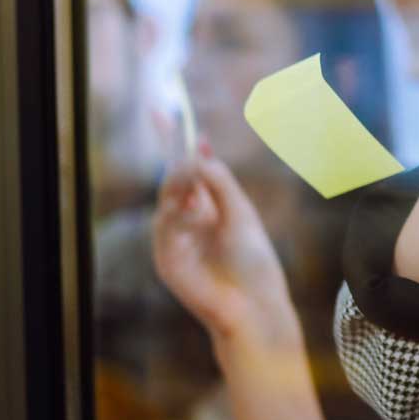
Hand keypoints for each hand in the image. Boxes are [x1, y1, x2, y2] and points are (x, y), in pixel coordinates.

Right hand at [151, 154, 298, 349]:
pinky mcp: (166, 259)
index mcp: (209, 207)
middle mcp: (188, 221)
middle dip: (175, 158)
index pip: (188, 170)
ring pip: (167, 200)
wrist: (254, 306)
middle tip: (182, 142)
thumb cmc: (254, 263)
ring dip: (178, 183)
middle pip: (173, 181)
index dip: (177, 143)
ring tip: (191, 172)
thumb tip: (199, 151)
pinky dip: (176, 213)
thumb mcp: (241, 214)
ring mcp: (175, 240)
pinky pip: (164, 227)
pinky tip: (192, 208)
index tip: (169, 113)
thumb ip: (220, 183)